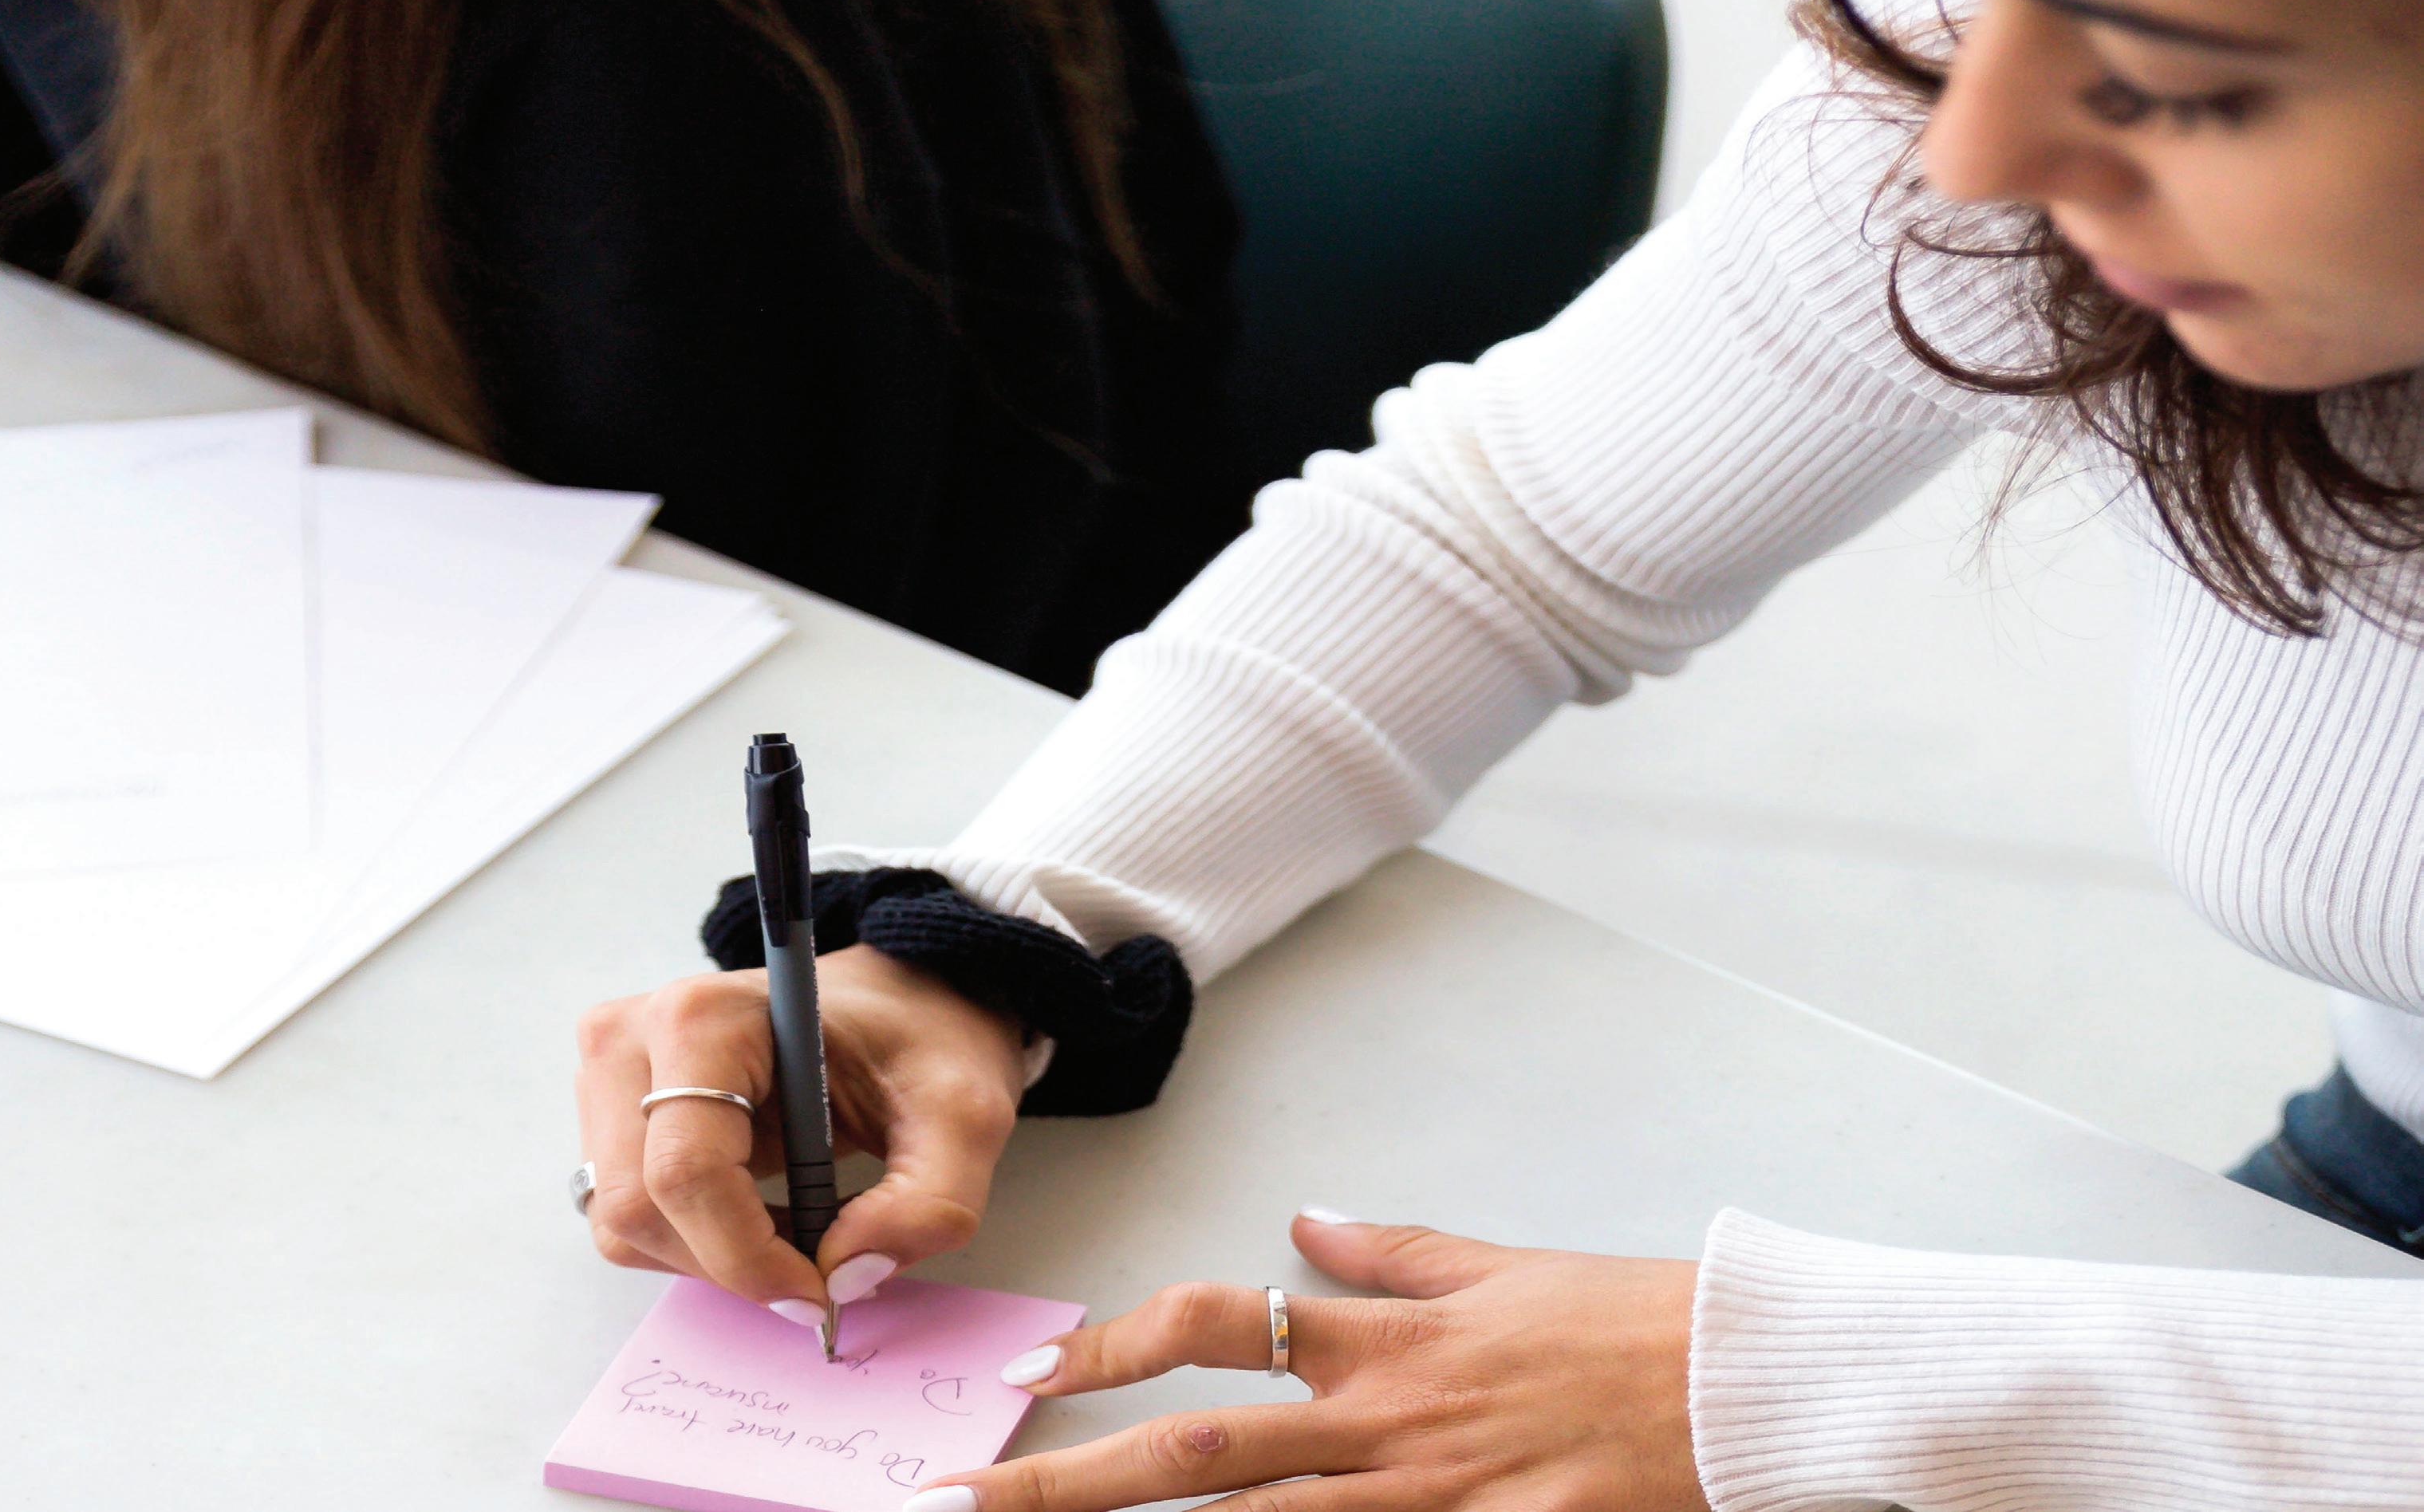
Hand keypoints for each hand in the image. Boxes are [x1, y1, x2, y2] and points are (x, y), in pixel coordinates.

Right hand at [572, 944, 1028, 1329]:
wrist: (900, 1003)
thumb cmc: (920, 1039)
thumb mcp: (963, 1114)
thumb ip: (928, 1202)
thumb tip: (848, 1274)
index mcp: (704, 1018)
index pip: (686, 1171)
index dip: (748, 1256)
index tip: (819, 1290)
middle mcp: (633, 1038)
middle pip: (640, 1207)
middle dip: (734, 1263)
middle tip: (823, 1268)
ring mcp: (612, 1076)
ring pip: (626, 1224)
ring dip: (716, 1256)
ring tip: (804, 1225)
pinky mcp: (614, 1114)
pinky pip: (631, 1218)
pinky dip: (699, 1243)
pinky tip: (767, 1214)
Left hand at [909, 1214, 1704, 1511]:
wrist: (1743, 1383)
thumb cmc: (1627, 1321)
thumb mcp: (1501, 1266)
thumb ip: (1393, 1250)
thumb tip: (1305, 1219)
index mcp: (1381, 1337)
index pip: (1214, 1324)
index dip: (1114, 1338)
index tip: (1033, 1363)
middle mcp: (1382, 1420)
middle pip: (1195, 1456)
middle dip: (1064, 1480)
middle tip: (961, 1499)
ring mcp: (1428, 1499)